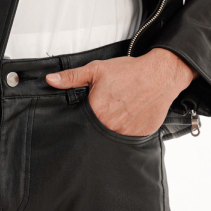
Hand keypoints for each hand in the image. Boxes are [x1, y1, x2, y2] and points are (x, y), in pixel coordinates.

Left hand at [44, 48, 196, 135]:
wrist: (159, 75)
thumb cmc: (128, 72)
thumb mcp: (97, 70)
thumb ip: (72, 77)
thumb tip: (50, 80)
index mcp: (96, 111)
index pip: (80, 124)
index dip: (81, 120)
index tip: (85, 116)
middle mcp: (110, 126)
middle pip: (96, 132)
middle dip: (96, 125)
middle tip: (104, 113)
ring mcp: (126, 133)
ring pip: (112, 138)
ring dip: (112, 130)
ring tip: (117, 116)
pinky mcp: (141, 136)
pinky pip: (129, 140)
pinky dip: (127, 132)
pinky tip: (130, 120)